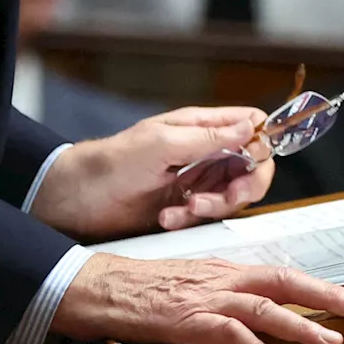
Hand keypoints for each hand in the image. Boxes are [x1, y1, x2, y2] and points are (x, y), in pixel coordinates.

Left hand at [30, 106, 273, 241]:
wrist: (80, 198)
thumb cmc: (115, 161)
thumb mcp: (163, 143)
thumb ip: (209, 137)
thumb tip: (250, 126)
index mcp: (200, 125)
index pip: (250, 124)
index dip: (262, 141)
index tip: (256, 161)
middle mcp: (203, 150)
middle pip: (251, 166)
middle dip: (244, 186)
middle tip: (226, 198)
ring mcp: (195, 179)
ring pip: (231, 195)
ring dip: (213, 206)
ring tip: (183, 208)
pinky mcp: (184, 206)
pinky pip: (206, 217)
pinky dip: (190, 220)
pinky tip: (167, 218)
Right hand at [51, 253, 343, 343]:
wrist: (107, 286)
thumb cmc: (146, 287)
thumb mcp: (195, 284)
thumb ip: (228, 295)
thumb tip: (259, 312)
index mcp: (226, 270)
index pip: (280, 272)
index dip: (317, 284)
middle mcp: (222, 278)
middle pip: (282, 280)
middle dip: (323, 294)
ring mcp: (207, 298)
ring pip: (263, 305)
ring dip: (299, 323)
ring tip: (328, 340)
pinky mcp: (189, 319)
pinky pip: (228, 332)